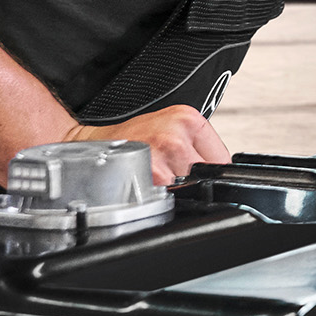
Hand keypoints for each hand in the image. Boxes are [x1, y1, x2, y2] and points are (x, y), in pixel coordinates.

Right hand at [72, 104, 233, 183]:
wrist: (94, 144)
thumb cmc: (130, 137)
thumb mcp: (170, 127)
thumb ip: (196, 144)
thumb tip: (218, 169)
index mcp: (187, 118)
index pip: (222, 159)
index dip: (209, 171)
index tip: (196, 172)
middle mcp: (176, 133)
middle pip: (206, 174)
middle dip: (192, 179)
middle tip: (170, 172)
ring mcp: (163, 153)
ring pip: (190, 187)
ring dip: (177, 189)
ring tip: (158, 177)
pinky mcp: (152, 174)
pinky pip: (171, 195)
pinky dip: (162, 197)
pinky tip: (149, 184)